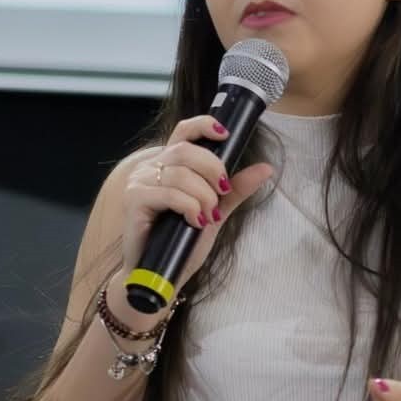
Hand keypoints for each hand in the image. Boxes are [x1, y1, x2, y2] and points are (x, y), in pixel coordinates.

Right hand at [112, 115, 273, 319]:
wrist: (160, 275)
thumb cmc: (181, 244)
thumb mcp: (215, 212)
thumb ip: (235, 189)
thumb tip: (266, 167)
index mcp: (170, 165)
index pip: (184, 131)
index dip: (204, 125)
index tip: (225, 134)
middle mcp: (151, 168)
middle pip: (186, 150)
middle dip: (213, 170)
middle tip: (221, 195)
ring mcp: (140, 182)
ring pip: (181, 173)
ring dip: (203, 196)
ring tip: (207, 217)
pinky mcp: (134, 200)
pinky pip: (169, 193)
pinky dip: (189, 207)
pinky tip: (195, 222)